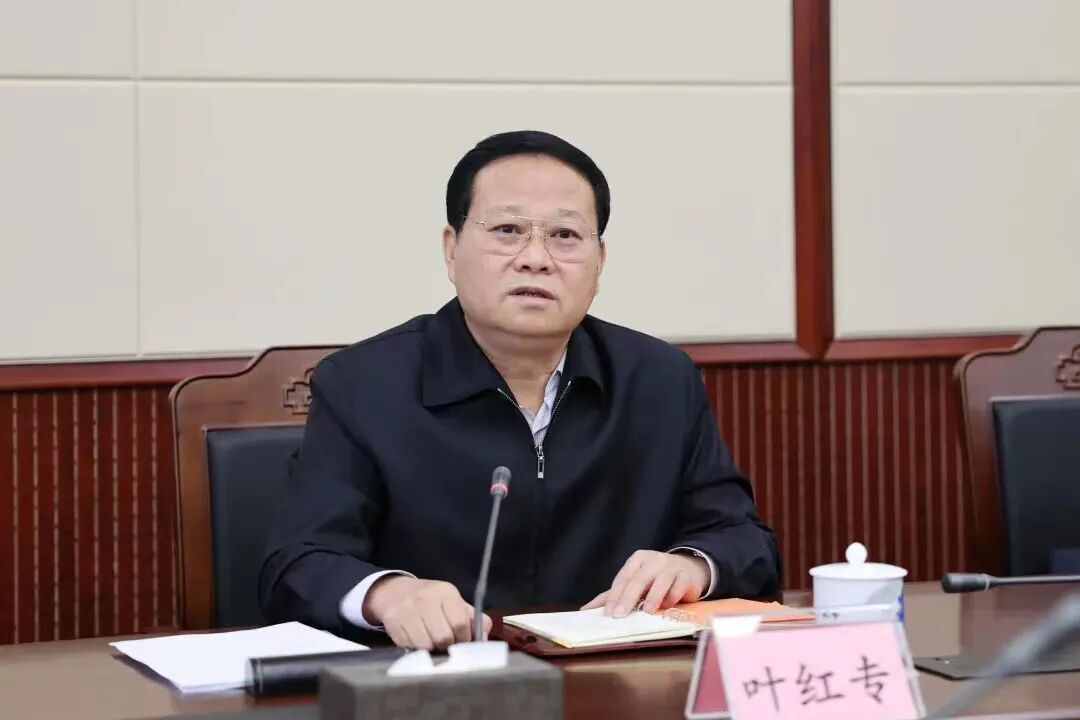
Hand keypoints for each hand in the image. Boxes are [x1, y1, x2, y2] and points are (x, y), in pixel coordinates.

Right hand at [362, 576, 491, 649]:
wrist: (395, 593)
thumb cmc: (432, 602)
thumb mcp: (455, 603)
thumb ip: (474, 620)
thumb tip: (483, 640)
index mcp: (446, 592)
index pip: (460, 623)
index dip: (464, 639)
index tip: (462, 643)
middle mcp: (426, 599)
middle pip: (443, 637)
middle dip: (448, 647)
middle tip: (447, 646)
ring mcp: (407, 611)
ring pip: (426, 645)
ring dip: (431, 650)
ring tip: (432, 644)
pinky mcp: (394, 623)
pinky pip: (410, 647)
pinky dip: (416, 650)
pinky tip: (417, 641)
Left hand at [581, 550, 708, 617]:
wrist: (689, 569)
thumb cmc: (656, 578)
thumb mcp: (635, 582)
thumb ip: (613, 595)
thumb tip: (586, 610)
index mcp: (637, 560)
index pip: (623, 579)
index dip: (615, 596)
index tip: (608, 614)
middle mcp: (653, 560)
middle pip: (638, 579)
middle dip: (628, 598)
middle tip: (620, 615)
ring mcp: (671, 566)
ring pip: (660, 581)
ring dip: (653, 597)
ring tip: (647, 612)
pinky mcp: (686, 576)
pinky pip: (678, 586)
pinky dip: (672, 597)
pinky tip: (667, 606)